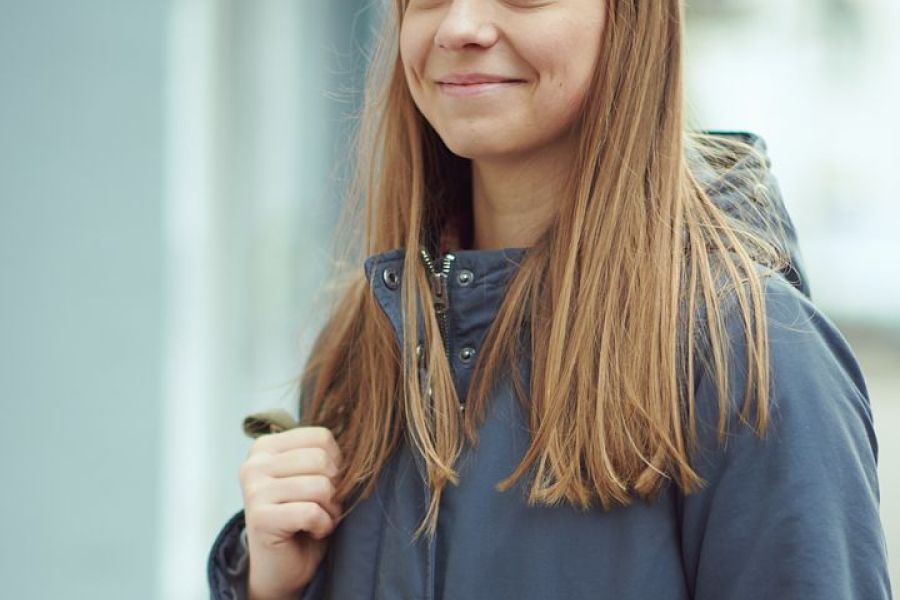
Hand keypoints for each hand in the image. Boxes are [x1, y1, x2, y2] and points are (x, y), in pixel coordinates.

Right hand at [239, 426, 343, 599]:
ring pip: (320, 486)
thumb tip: (358, 446)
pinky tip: (312, 531)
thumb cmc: (301, 516)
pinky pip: (311, 512)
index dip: (337, 463)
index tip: (325, 484)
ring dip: (330, 509)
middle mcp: (254, 464)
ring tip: (318, 519)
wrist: (281, 565)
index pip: (321, 437)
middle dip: (335, 488)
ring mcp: (254, 491)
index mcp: (266, 447)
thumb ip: (323, 456)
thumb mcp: (311, 476)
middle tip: (324, 506)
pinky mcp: (259, 518)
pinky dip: (322, 525)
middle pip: (321, 459)